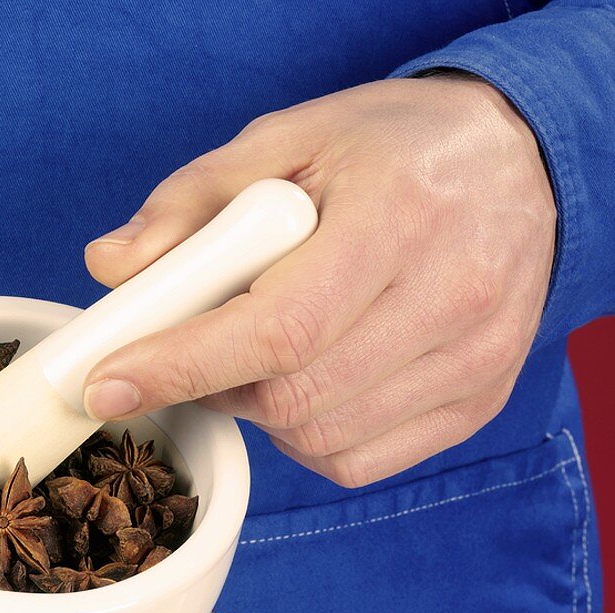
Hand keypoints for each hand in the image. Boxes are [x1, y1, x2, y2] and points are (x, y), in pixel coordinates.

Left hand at [83, 76, 554, 486]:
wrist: (517, 161)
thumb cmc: (390, 148)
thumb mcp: (284, 140)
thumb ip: (190, 202)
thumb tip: (111, 269)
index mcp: (400, 217)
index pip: (279, 329)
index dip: (182, 365)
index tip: (106, 385)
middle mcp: (453, 297)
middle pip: (292, 396)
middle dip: (210, 385)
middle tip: (185, 349)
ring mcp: (476, 360)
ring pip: (319, 436)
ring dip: (254, 409)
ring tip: (253, 349)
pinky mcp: (479, 400)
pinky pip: (357, 461)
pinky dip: (302, 437)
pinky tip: (301, 381)